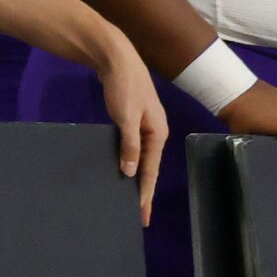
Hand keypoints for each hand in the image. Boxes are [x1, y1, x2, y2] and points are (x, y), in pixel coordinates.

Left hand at [89, 30, 166, 224]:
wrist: (117, 60)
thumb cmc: (124, 88)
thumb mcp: (126, 118)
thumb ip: (129, 145)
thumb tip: (131, 173)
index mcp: (158, 134)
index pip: (151, 170)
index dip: (145, 193)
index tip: (142, 214)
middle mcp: (155, 133)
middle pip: (150, 168)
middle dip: (145, 192)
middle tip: (140, 215)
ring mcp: (145, 127)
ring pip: (143, 160)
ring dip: (139, 179)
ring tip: (133, 199)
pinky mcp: (134, 122)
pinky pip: (135, 149)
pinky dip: (132, 163)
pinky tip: (126, 171)